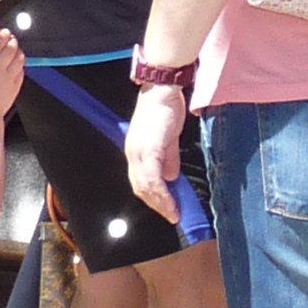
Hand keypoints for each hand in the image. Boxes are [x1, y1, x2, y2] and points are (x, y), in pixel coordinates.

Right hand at [0, 25, 25, 127]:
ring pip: (19, 59)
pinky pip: (21, 73)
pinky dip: (21, 66)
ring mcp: (8, 78)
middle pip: (10, 49)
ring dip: (19, 52)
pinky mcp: (14, 88)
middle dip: (12, 41)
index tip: (4, 32)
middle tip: (11, 38)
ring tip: (17, 49)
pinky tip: (19, 66)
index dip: (2, 36)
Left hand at [124, 83, 188, 221]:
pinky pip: (154, 179)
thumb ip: (169, 158)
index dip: (153, 198)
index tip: (167, 209)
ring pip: (146, 187)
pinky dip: (163, 194)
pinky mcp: (149, 150)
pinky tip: (173, 202)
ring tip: (174, 214)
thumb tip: (171, 177)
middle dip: (157, 205)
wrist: (162, 91)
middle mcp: (134, 154)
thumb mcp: (168, 137)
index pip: (140, 181)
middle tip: (172, 216)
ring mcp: (139, 153)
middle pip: (140, 188)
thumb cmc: (165, 109)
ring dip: (161, 204)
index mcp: (136, 151)